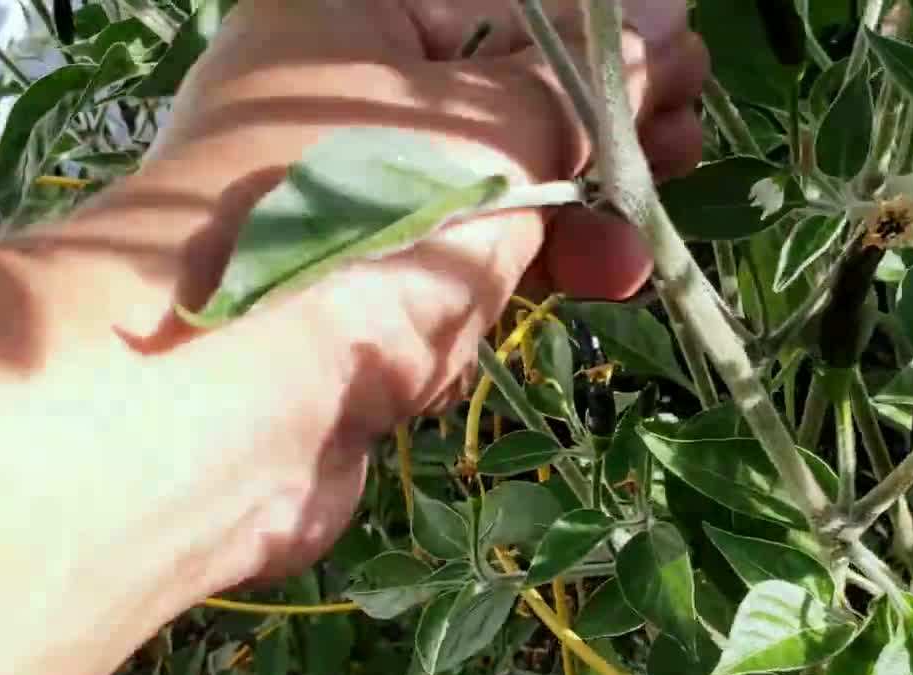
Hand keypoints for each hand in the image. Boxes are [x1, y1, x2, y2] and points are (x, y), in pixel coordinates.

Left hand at [70, 0, 706, 584]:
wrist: (227, 397)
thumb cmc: (368, 216)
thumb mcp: (501, 128)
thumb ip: (586, 80)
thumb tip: (660, 16)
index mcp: (346, 16)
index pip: (495, 2)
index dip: (597, 32)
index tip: (684, 58)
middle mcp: (330, 102)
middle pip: (489, 97)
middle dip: (598, 125)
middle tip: (685, 143)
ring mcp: (336, 208)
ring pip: (480, 192)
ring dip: (577, 212)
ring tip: (647, 241)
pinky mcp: (348, 303)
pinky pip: (454, 268)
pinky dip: (522, 272)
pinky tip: (596, 286)